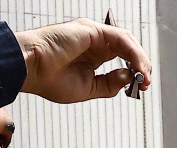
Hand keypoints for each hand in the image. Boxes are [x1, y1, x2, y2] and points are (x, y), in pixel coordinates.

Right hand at [16, 19, 151, 102]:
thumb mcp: (87, 89)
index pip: (122, 59)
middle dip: (142, 66)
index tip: (143, 87)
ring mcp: (93, 35)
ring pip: (127, 41)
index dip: (135, 72)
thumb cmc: (48, 79)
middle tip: (147, 83)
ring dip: (140, 59)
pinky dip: (133, 52)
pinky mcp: (91, 29)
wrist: (30, 70)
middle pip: (128, 49)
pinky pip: (120, 38)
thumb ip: (109, 84)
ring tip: (144, 76)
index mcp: (92, 57)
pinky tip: (137, 67)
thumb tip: (129, 77)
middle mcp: (94, 43)